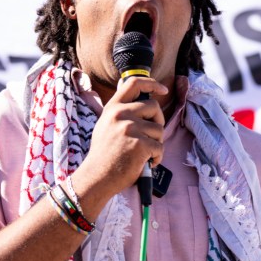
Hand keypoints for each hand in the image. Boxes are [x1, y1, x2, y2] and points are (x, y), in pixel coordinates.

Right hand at [72, 76, 167, 208]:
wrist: (97, 176)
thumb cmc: (104, 154)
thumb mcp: (106, 125)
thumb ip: (121, 112)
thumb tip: (143, 101)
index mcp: (113, 107)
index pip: (134, 83)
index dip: (152, 84)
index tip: (162, 90)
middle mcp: (121, 114)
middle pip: (153, 106)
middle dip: (158, 121)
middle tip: (152, 135)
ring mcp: (130, 128)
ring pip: (159, 129)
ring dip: (157, 143)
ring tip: (144, 153)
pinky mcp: (140, 144)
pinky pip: (160, 147)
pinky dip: (157, 157)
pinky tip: (146, 163)